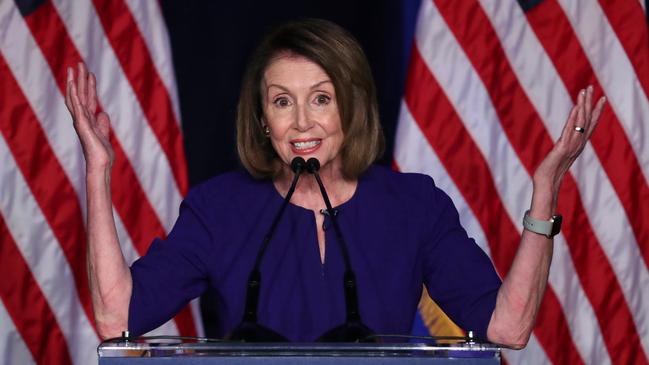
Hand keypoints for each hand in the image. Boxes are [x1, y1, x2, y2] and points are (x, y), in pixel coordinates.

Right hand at [65, 63, 113, 171]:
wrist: (101, 164)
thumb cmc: (102, 153)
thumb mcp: (104, 134)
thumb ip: (102, 123)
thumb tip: (102, 113)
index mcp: (88, 119)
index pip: (88, 98)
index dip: (89, 86)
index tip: (90, 73)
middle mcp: (82, 118)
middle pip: (81, 94)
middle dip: (81, 78)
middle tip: (80, 63)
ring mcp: (80, 120)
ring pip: (76, 96)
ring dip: (75, 82)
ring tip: (74, 68)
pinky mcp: (81, 123)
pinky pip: (76, 105)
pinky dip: (73, 94)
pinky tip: (73, 83)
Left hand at [532, 86, 605, 207]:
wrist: (546, 182)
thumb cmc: (551, 169)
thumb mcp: (561, 154)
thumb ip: (565, 145)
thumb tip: (564, 140)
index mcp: (579, 144)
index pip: (590, 124)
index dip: (597, 111)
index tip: (602, 98)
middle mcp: (578, 143)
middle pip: (587, 120)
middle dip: (590, 103)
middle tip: (591, 87)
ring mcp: (572, 145)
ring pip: (580, 122)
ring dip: (582, 106)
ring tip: (583, 92)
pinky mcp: (562, 148)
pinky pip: (569, 131)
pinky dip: (573, 119)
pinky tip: (575, 108)